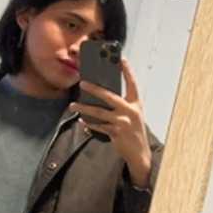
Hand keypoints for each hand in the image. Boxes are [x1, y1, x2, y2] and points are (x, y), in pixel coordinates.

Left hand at [69, 57, 151, 186]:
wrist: (140, 153)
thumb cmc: (134, 132)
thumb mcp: (132, 116)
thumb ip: (121, 106)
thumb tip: (101, 97)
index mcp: (136, 104)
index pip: (132, 83)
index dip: (127, 71)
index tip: (121, 59)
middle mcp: (130, 111)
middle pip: (109, 96)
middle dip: (94, 89)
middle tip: (82, 83)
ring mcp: (123, 122)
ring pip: (99, 112)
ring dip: (84, 108)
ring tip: (73, 105)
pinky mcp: (116, 132)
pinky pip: (98, 126)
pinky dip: (88, 124)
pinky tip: (81, 121)